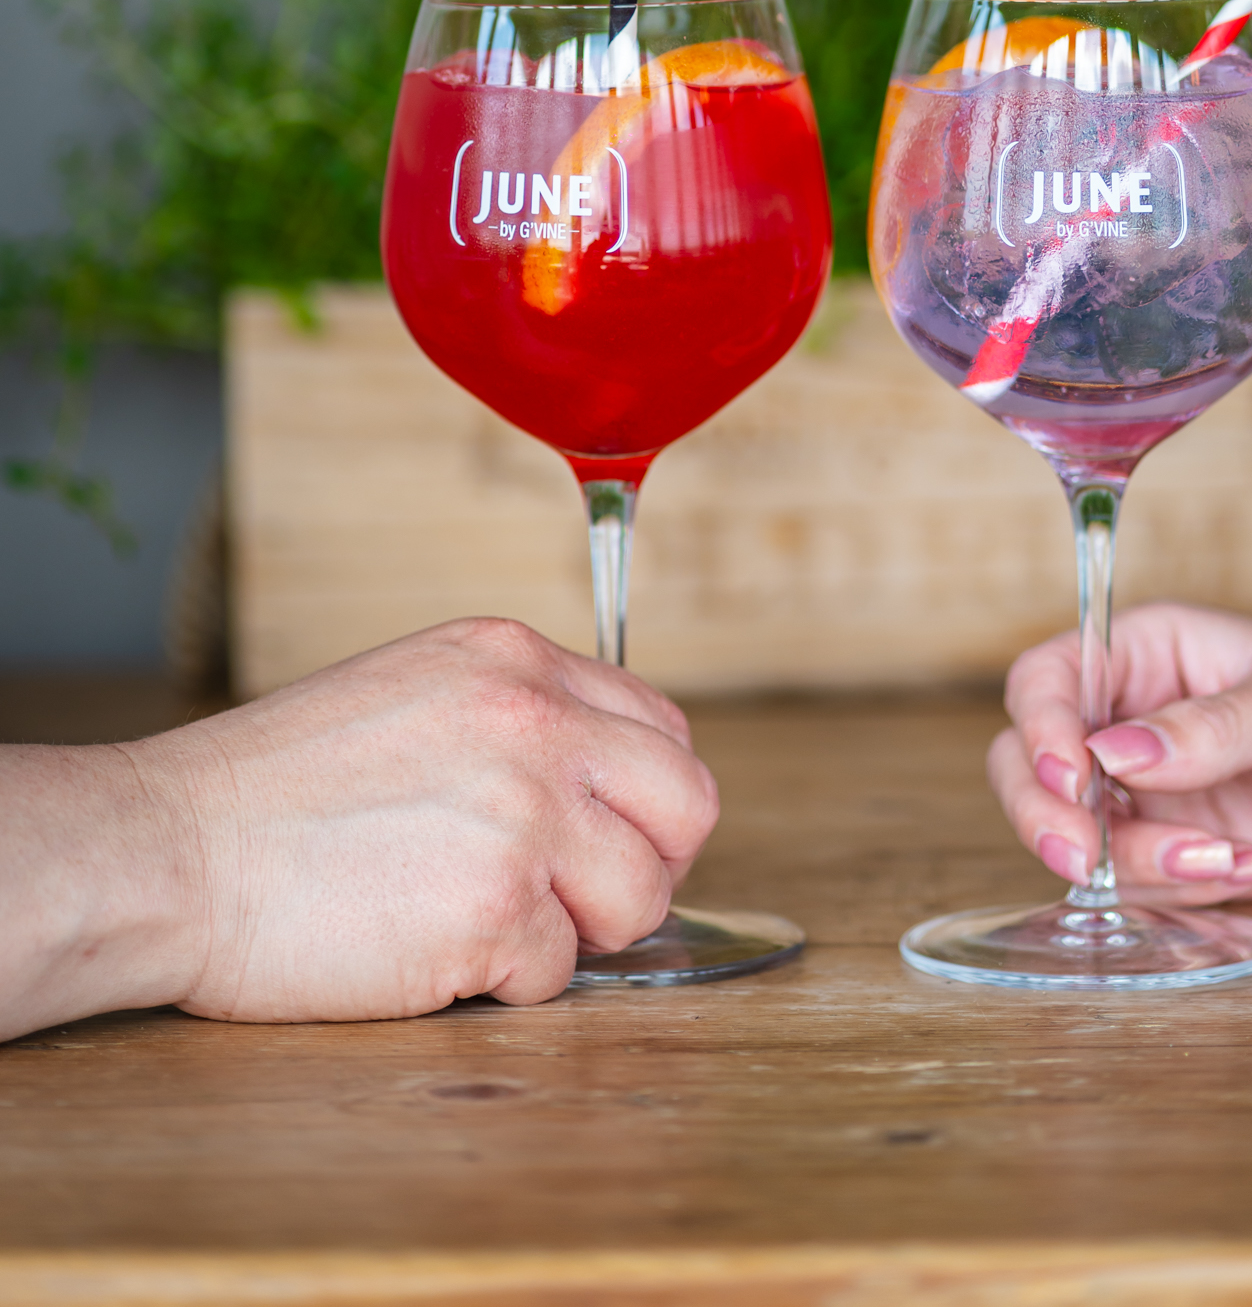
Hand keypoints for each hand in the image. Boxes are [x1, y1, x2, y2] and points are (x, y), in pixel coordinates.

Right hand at [1, 618, 718, 1038]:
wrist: (169, 847)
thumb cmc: (273, 788)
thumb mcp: (416, 691)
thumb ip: (516, 719)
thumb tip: (602, 786)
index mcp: (517, 661)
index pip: (662, 728)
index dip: (646, 798)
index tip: (609, 834)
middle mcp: (538, 723)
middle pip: (688, 806)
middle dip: (649, 864)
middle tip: (580, 897)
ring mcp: (526, 815)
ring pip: (641, 899)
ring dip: (577, 932)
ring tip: (487, 922)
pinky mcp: (497, 910)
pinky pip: (559, 974)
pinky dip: (505, 983)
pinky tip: (432, 951)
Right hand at [990, 602, 1251, 900]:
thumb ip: (1212, 728)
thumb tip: (1114, 754)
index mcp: (1151, 651)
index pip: (1049, 679)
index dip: (1042, 727)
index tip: (1075, 779)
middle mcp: (1137, 719)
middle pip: (1032, 764)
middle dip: (1048, 815)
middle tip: (1090, 858)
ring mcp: (1159, 794)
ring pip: (1076, 836)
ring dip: (1129, 863)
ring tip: (1225, 863)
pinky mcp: (1190, 854)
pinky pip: (1136, 883)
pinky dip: (1174, 891)